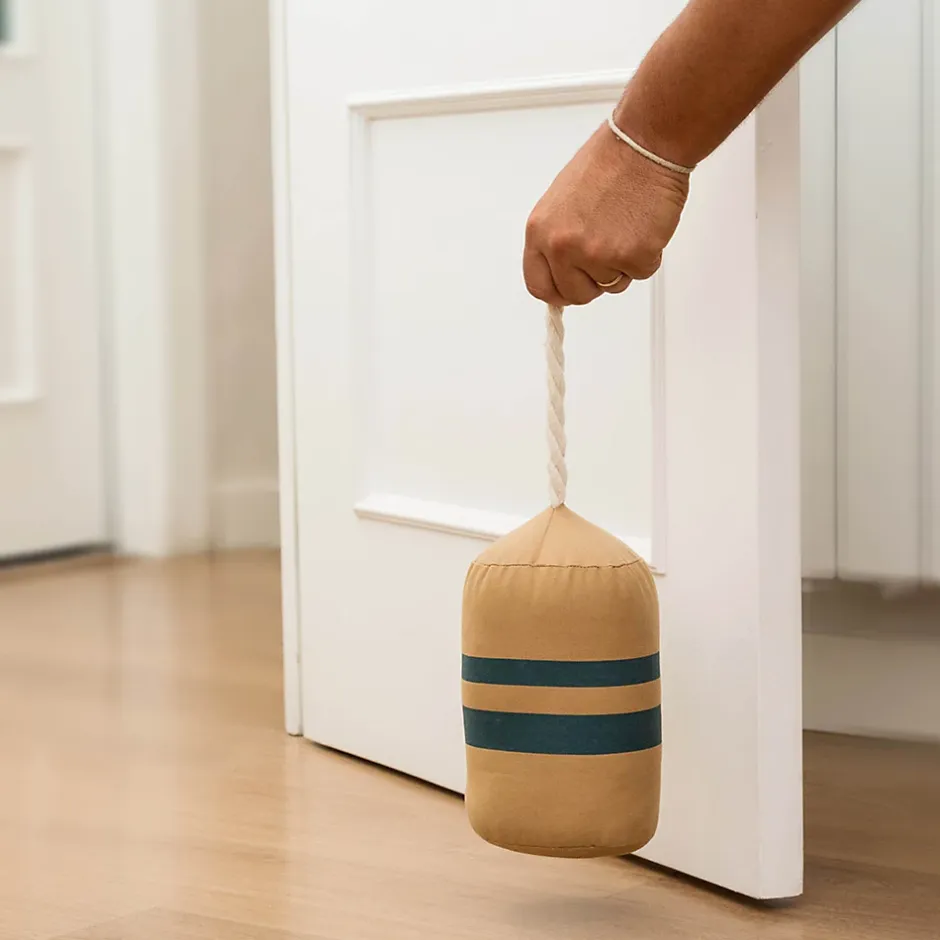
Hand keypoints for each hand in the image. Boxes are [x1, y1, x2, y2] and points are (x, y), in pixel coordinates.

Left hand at [523, 124, 688, 305]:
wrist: (644, 143)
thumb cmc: (609, 163)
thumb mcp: (561, 204)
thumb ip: (556, 241)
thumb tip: (560, 271)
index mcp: (540, 232)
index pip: (539, 285)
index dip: (559, 290)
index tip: (571, 286)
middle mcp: (563, 246)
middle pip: (576, 294)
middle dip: (594, 281)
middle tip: (608, 251)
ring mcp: (597, 254)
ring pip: (612, 286)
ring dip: (623, 264)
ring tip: (626, 226)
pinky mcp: (632, 256)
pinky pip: (641, 274)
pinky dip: (648, 255)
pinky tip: (643, 225)